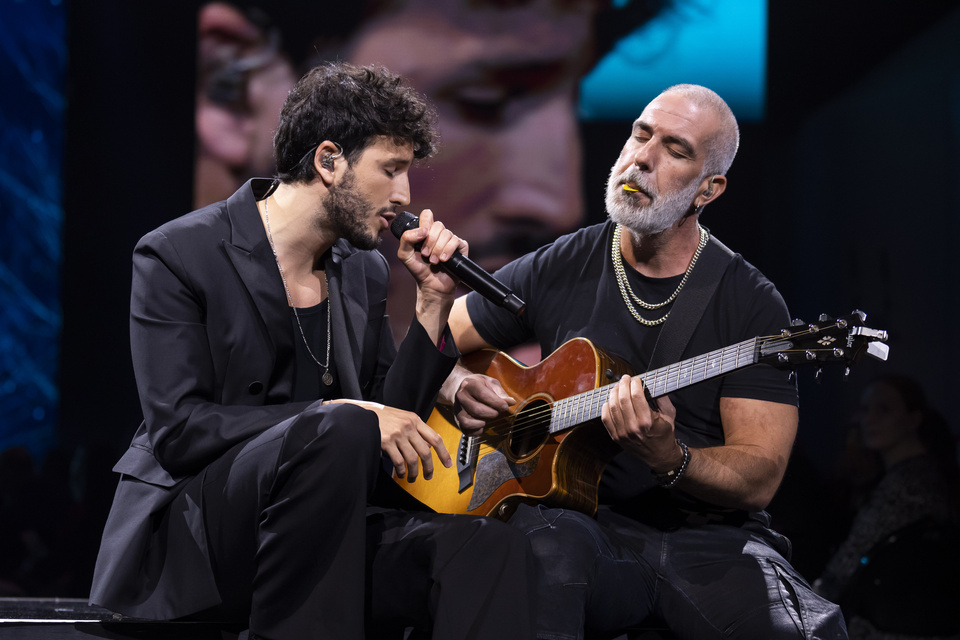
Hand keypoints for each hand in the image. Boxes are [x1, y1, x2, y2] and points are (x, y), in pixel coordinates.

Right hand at [329, 400, 451, 479]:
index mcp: (415, 419)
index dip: (443, 453)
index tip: (448, 464)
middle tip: (428, 476)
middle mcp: (408, 426)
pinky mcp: (386, 442)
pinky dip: (401, 471)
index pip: (435, 437)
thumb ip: (416, 430)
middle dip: (429, 467)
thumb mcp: (403, 418)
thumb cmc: (383, 418)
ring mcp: (398, 434)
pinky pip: (399, 461)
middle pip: (425, 451)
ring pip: (413, 459)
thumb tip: (429, 447)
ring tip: (412, 478)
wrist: (362, 414)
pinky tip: (400, 474)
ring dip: (414, 472)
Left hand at [396, 208, 467, 299]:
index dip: (425, 222)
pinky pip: (456, 241)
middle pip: (438, 224)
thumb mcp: (404, 255)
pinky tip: (444, 260)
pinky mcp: (460, 248)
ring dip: (438, 249)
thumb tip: (423, 230)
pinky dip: (448, 251)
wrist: (431, 285)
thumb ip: (406, 239)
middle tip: (425, 255)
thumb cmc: (419, 270)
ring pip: (447, 234)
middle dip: (430, 241)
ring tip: (434, 261)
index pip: (427, 215)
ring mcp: (450, 240)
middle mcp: (439, 234)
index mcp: (426, 231)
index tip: (421, 236)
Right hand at [453, 373, 514, 435]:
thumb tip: (511, 402)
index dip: (496, 403)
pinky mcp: (457, 419)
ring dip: (482, 423)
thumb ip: (500, 393)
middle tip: (497, 411)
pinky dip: (476, 430)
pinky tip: (481, 424)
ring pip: (468, 422)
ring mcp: (457, 409)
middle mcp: (461, 397)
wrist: (460, 387)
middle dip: (492, 413)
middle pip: (477, 410)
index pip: (483, 395)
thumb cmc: (478, 385)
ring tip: (488, 417)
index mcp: (470, 384)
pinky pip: (466, 430)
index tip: (505, 406)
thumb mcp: (490, 383)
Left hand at [601, 375, 682, 471]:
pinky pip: (605, 419)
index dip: (635, 384)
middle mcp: (633, 428)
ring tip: (618, 387)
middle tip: (625, 378)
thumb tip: (652, 383)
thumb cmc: (665, 435)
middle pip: (623, 399)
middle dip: (623, 384)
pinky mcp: (616, 437)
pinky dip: (606, 407)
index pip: (636, 396)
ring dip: (614, 393)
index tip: (636, 379)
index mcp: (647, 421)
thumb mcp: (669, 415)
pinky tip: (610, 401)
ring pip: (612, 407)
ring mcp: (622, 433)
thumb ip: (662, 398)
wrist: (660, 456)